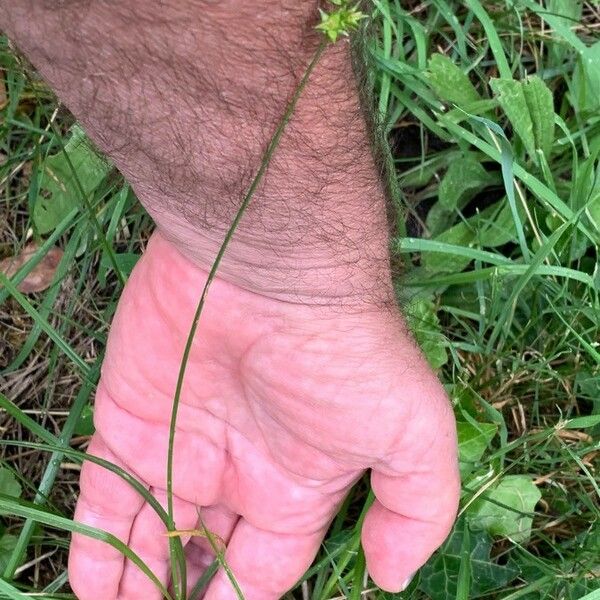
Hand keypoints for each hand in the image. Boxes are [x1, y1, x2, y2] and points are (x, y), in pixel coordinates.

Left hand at [68, 232, 458, 599]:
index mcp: (295, 484)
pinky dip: (95, 547)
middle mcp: (236, 469)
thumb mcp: (415, 431)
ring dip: (136, 587)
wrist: (270, 266)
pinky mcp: (129, 419)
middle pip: (203, 557)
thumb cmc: (343, 353)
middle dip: (185, 597)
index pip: (264, 569)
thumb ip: (418, 507)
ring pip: (150, 535)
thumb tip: (390, 578)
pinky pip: (104, 497)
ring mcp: (180, 445)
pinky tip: (93, 591)